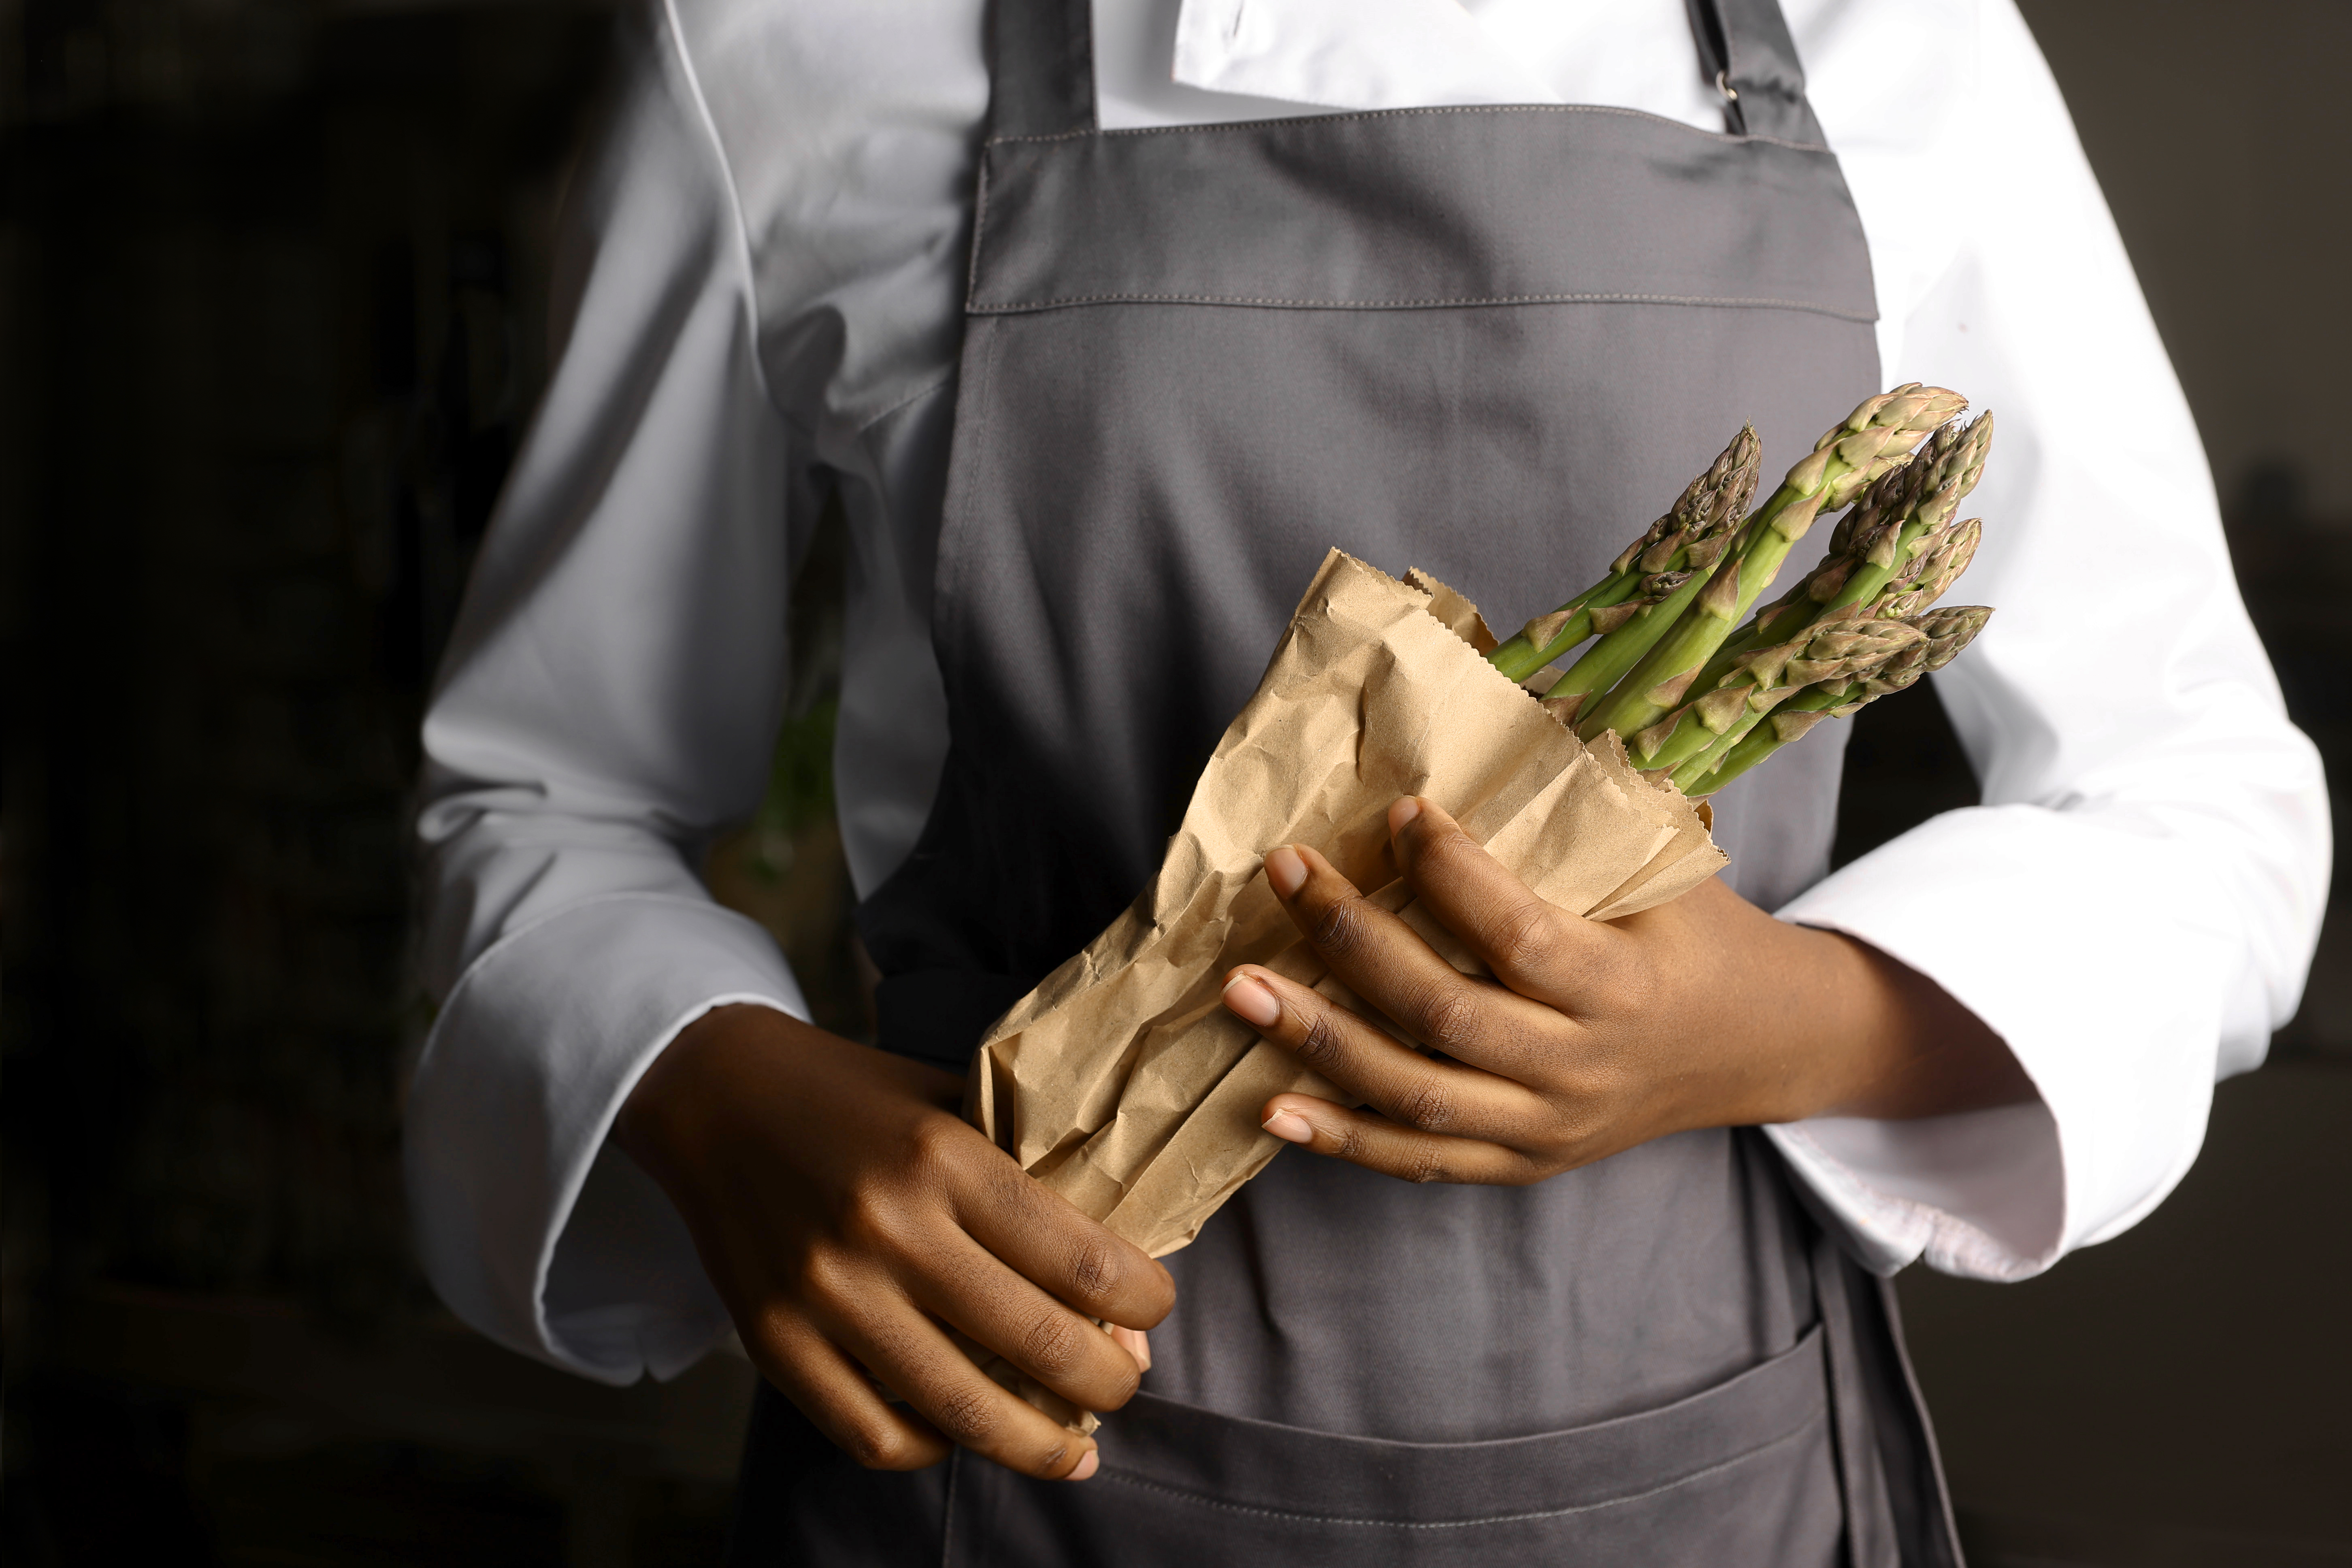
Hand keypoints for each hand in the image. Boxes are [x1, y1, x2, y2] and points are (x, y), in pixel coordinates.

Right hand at [614, 1005, 1171, 1477]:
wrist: (717, 1095)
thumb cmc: (858, 1099)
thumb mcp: (954, 1101)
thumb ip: (1031, 1183)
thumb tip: (1113, 1301)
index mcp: (942, 1155)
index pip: (1078, 1257)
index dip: (1142, 1300)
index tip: (1154, 1310)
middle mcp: (886, 1227)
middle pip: (1035, 1343)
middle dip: (1106, 1384)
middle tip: (1125, 1388)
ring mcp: (825, 1293)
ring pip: (960, 1410)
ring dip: (1038, 1446)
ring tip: (1076, 1453)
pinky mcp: (774, 1343)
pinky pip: (872, 1435)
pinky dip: (933, 1450)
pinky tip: (964, 1435)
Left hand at [1221, 797, 2033, 1184]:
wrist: (1757, 1045)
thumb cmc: (1695, 934)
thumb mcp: (1665, 867)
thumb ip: (1585, 808)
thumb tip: (1494, 692)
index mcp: (1622, 985)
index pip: (1514, 932)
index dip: (1446, 871)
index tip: (1394, 811)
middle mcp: (1580, 1066)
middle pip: (1444, 1012)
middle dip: (1350, 941)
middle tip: (1282, 873)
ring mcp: (1547, 1126)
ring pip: (1415, 1095)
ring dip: (1317, 1041)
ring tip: (1239, 989)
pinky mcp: (1522, 1163)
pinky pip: (1417, 1162)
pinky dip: (1340, 1139)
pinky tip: (1267, 1107)